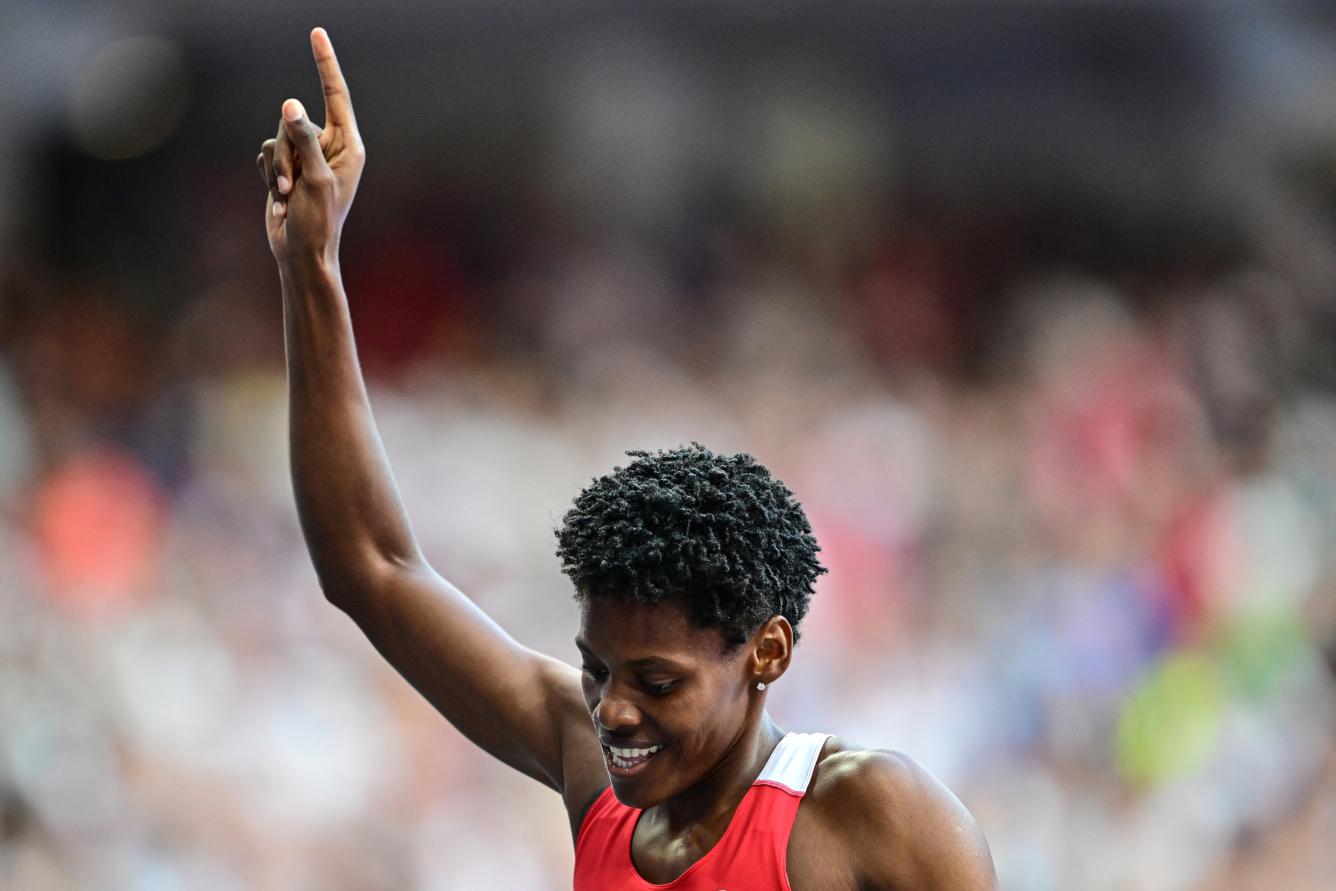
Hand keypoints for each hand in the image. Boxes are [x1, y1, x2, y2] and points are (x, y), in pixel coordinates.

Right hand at [256, 27, 364, 265]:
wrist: (300, 252)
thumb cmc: (317, 222)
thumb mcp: (314, 180)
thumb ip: (304, 141)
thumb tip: (291, 105)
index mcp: (349, 146)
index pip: (336, 95)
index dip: (325, 63)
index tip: (317, 32)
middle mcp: (329, 146)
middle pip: (294, 120)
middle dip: (286, 151)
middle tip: (291, 185)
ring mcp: (307, 156)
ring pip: (277, 137)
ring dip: (275, 167)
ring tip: (286, 195)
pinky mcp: (286, 166)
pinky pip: (265, 152)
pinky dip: (267, 174)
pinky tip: (278, 198)